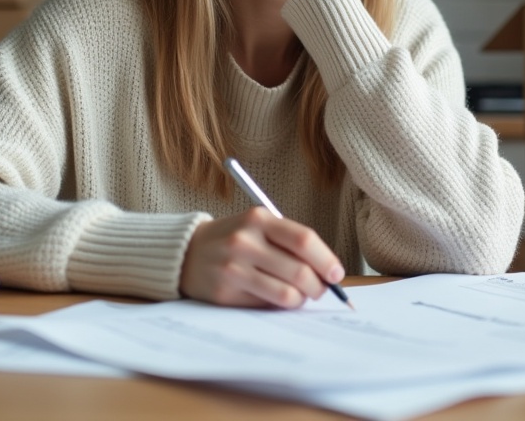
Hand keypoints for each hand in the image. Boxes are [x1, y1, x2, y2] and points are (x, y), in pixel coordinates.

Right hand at [179, 207, 345, 308]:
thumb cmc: (234, 239)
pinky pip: (266, 305)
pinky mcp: (225, 292)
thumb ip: (289, 243)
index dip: (326, 260)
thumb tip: (327, 272)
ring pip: (286, 294)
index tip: (336, 274)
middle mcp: (245, 241)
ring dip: (301, 300)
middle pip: (299, 271)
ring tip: (299, 296)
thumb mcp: (258, 226)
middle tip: (320, 290)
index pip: (303, 240)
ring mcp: (234, 268)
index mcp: (258, 218)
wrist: (187, 252)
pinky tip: (276, 299)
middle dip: (318, 286)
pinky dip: (280, 306)